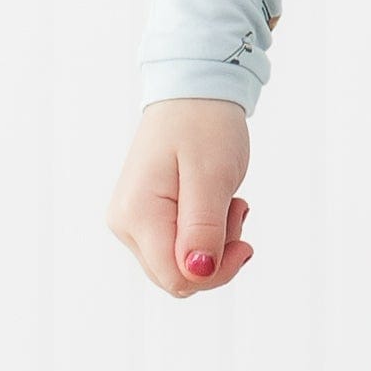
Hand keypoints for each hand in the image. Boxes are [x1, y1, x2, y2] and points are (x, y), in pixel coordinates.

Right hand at [109, 98, 254, 296]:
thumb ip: (203, 229)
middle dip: (216, 256)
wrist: (193, 91)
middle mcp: (126, 224)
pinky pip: (179, 245)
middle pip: (176, 276)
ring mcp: (133, 220)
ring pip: (180, 263)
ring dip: (214, 241)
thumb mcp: (212, 178)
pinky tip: (217, 202)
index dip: (215, 273)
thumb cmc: (204, 127)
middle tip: (236, 210)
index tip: (244, 242)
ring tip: (227, 201)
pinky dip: (206, 232)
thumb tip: (196, 274)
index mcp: (138, 215)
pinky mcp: (145, 216)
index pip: (176, 279)